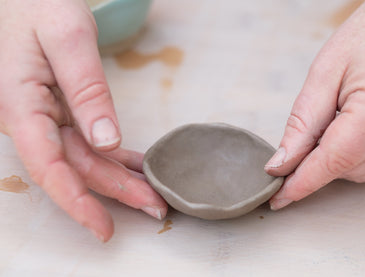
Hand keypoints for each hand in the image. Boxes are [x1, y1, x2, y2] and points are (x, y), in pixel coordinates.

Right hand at [0, 0, 166, 240]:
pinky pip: (83, 141)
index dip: (78, 202)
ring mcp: (42, 116)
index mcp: (22, 105)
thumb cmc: (37, 4)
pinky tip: (134, 164)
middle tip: (155, 206)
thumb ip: (86, 88)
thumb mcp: (67, 36)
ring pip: (82, 158)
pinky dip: (111, 155)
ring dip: (117, 177)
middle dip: (116, 192)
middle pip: (75, 168)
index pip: (50, 167)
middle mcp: (29, 119)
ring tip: (151, 191)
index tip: (104, 228)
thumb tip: (105, 140)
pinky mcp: (56, 110)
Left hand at [265, 0, 364, 209]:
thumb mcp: (323, 75)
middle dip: (315, 161)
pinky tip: (352, 131)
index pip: (332, 162)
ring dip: (335, 159)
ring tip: (337, 120)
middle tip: (310, 129)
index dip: (301, 184)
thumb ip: (301, 124)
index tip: (279, 199)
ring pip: (359, 173)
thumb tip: (281, 164)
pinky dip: (354, 157)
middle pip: (344, 169)